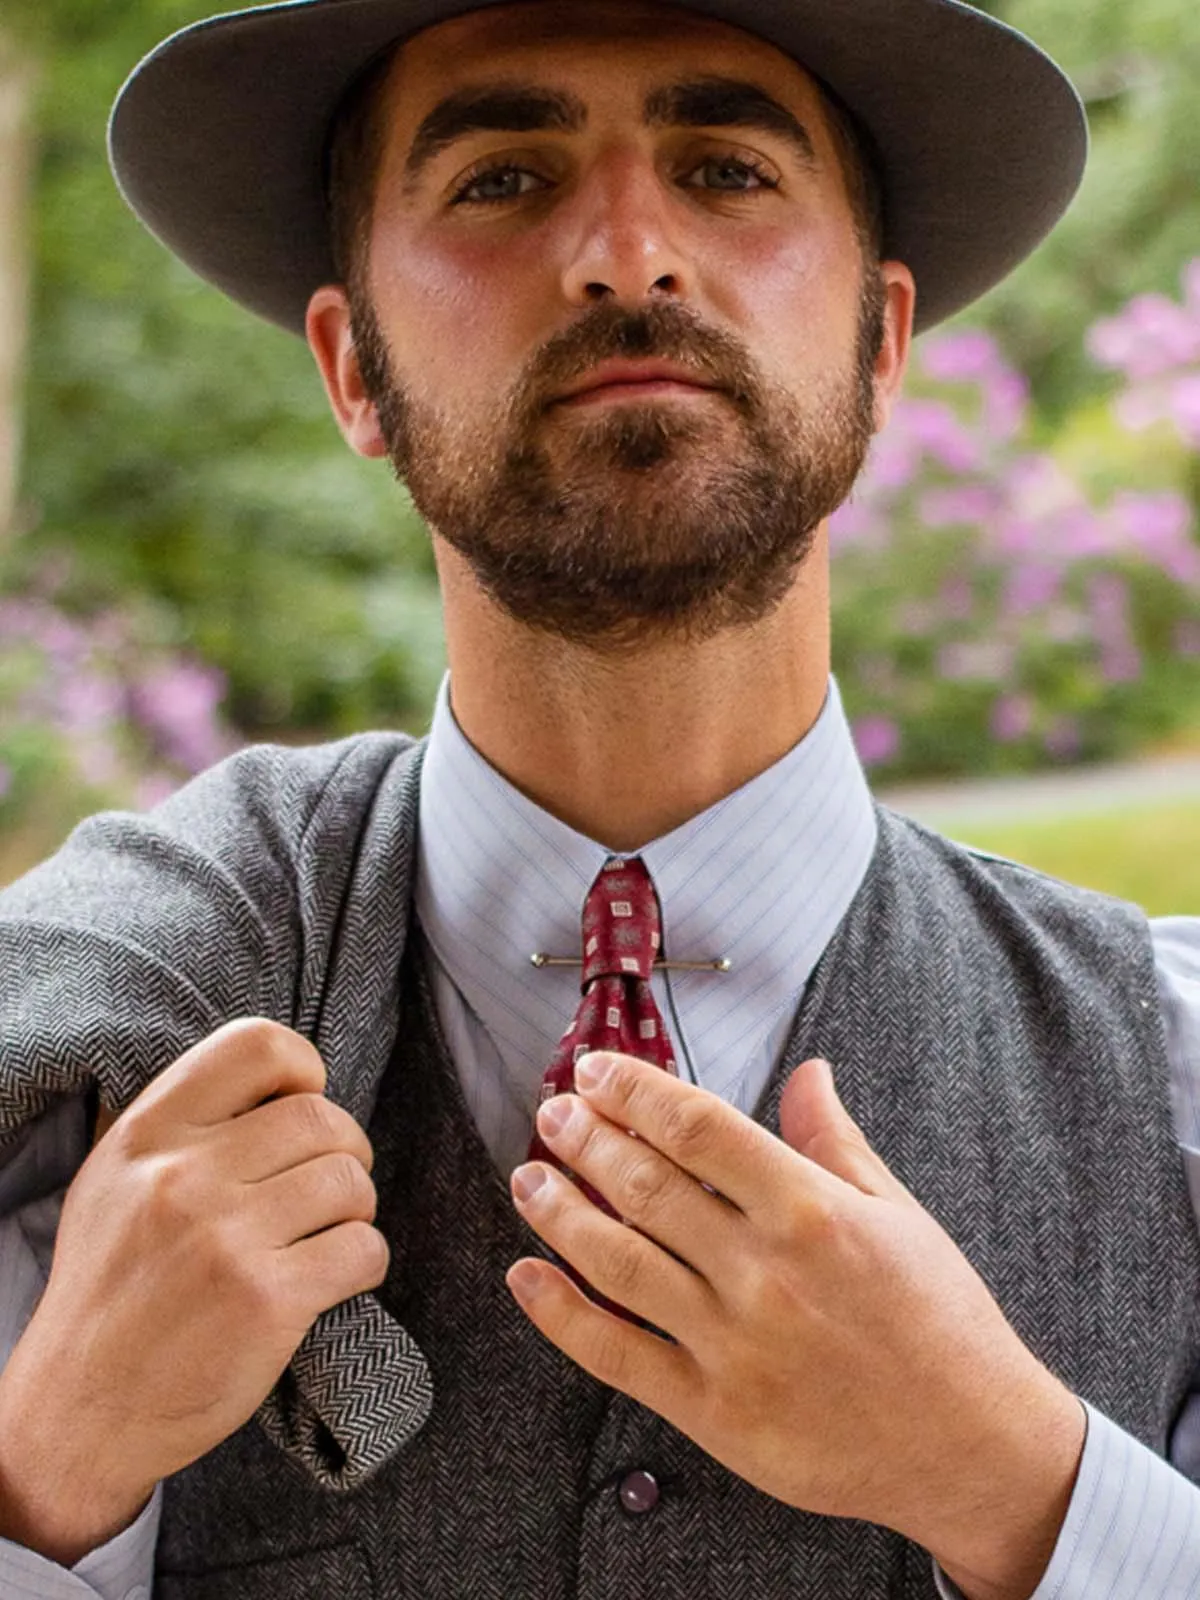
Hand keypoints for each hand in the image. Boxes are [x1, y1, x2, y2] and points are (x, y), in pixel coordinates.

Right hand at [0, 1018, 389, 1565]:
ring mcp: (226, 1240)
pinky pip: (363, 1249)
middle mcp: (183, 1177)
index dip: (304, 1070)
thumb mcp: (113, 1182)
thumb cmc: (111, 1292)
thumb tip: (275, 1082)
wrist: (79, 1417)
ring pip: (350, 1181)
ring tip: (332, 1231)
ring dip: (358, 1208)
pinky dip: (366, 1261)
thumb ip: (181, 1125)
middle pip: (321, 1118)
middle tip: (330, 1187)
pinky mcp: (268, 1301)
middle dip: (346, 1150)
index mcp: (146, 1135)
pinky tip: (337, 1277)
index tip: (304, 1106)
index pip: (257, 1045)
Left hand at [507, 1052, 1085, 1599]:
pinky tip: (527, 1277)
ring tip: (529, 1176)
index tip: (599, 1071)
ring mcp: (734, 1345)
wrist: (969, 1445)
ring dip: (560, 1213)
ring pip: (619, 1262)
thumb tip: (806, 1071)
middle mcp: (765, 1272)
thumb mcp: (899, 1212)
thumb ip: (834, 1140)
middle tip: (554, 1113)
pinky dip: (562, 1315)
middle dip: (587, 1139)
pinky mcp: (714, 1411)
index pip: (698, 1128)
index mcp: (812, 1210)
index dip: (636, 1092)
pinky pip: (617, 1355)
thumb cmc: (939, 1321)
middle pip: (647, 1186)